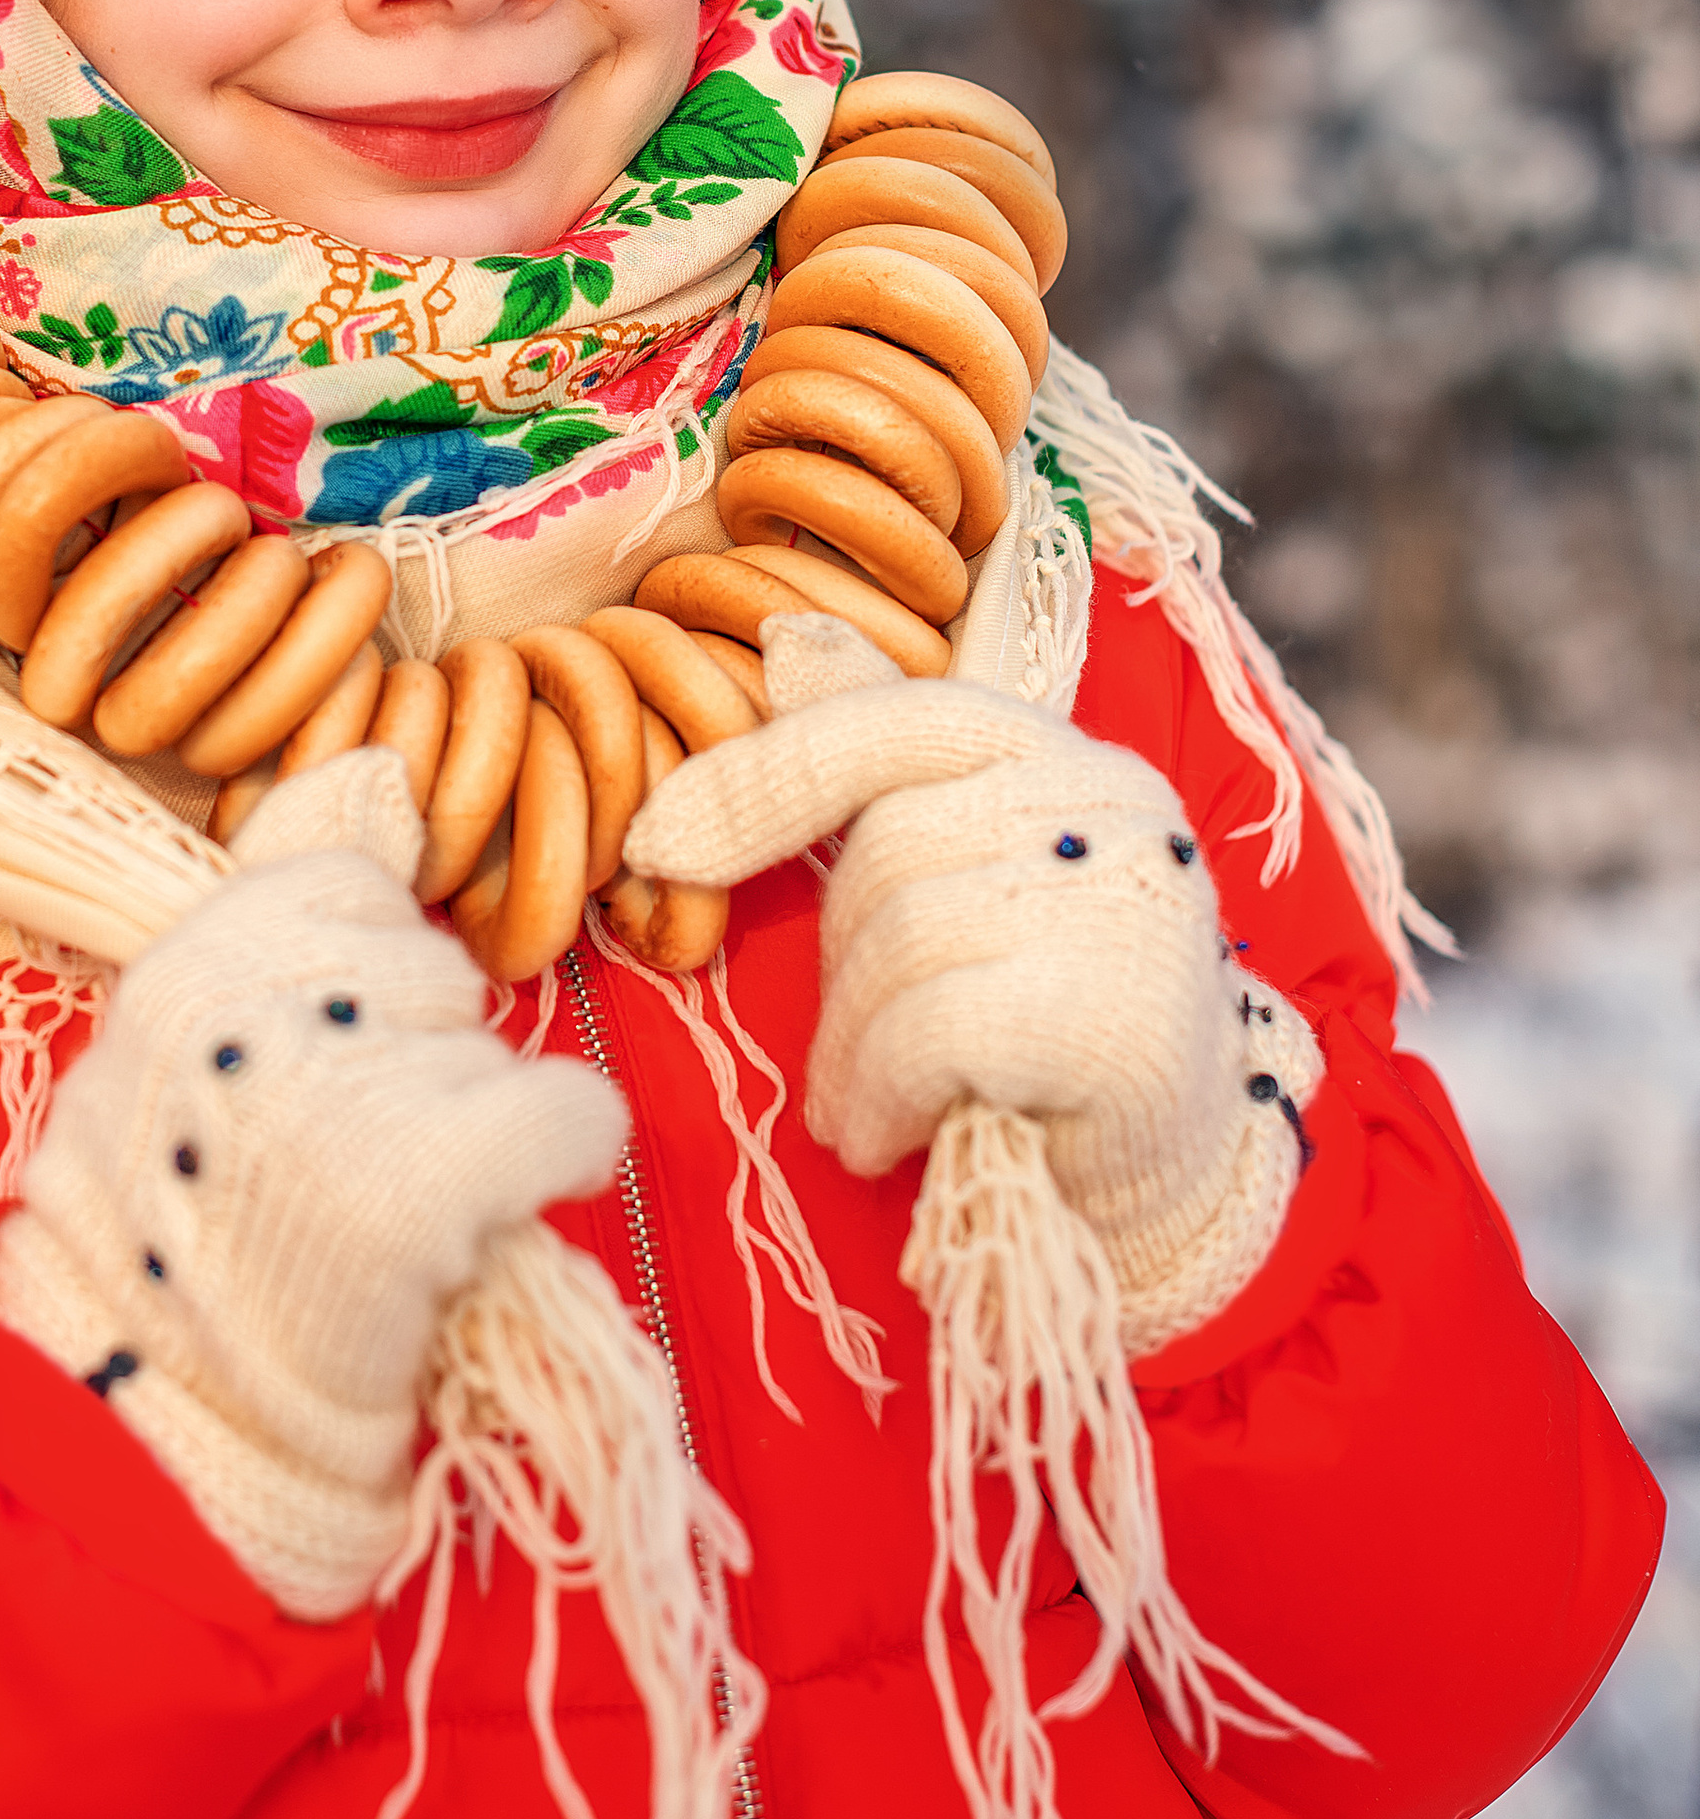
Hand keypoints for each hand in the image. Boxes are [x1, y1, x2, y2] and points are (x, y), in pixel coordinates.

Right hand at [0, 831, 624, 1612]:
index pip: (345, 880)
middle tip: (336, 1166)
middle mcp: (258, 1001)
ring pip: (500, 1050)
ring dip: (467, 1133)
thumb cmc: (175, 1234)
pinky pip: (573, 1115)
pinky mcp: (421, 1186)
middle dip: (417, 1060)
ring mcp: (342, 1092)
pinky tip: (477, 1227)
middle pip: (435, 972)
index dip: (353, 983)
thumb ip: (292, 888)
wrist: (140, 1428)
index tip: (305, 1076)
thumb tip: (382, 763)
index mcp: (186, 957)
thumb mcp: (190, 1039)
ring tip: (375, 1227)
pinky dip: (555, 1164)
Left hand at [624, 677, 1320, 1347]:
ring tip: (862, 1110)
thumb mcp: (955, 872)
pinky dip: (882, 1089)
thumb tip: (782, 637)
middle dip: (837, 960)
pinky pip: (928, 1031)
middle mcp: (1110, 799)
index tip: (654, 843)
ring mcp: (1123, 902)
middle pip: (887, 844)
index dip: (760, 776)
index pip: (889, 718)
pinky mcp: (1115, 1017)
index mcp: (1059, 750)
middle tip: (852, 1052)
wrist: (1166, 1181)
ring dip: (851, 1047)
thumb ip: (876, 756)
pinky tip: (891, 1134)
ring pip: (900, 940)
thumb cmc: (1037, 1019)